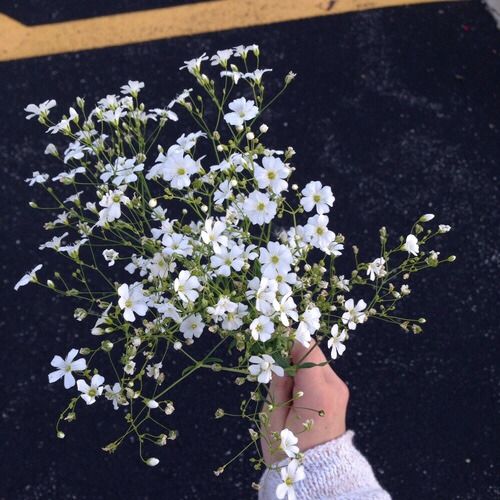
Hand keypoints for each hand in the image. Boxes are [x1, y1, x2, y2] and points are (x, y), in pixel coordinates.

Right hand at [260, 341, 349, 463]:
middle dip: (292, 352)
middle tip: (272, 364)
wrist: (319, 475)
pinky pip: (320, 373)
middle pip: (313, 351)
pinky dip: (306, 373)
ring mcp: (339, 390)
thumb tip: (278, 358)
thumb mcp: (273, 420)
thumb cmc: (290, 451)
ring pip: (316, 361)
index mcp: (318, 392)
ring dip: (298, 363)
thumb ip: (277, 385)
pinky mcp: (338, 394)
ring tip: (281, 382)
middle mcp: (334, 386)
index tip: (272, 339)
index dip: (289, 339)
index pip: (307, 348)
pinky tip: (293, 389)